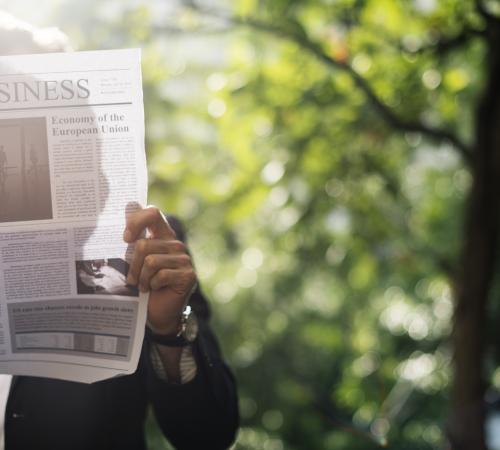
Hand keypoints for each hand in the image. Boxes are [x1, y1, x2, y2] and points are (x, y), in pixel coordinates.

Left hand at [123, 206, 196, 334]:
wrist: (158, 313)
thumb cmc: (144, 285)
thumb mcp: (135, 261)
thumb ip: (132, 240)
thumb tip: (125, 209)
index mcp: (162, 234)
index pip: (153, 212)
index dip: (136, 220)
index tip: (125, 238)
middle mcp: (175, 243)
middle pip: (144, 244)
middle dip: (132, 264)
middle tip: (131, 278)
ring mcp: (184, 259)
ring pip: (151, 261)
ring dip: (141, 278)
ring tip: (142, 286)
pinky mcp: (188, 274)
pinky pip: (161, 275)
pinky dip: (152, 285)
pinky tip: (154, 289)